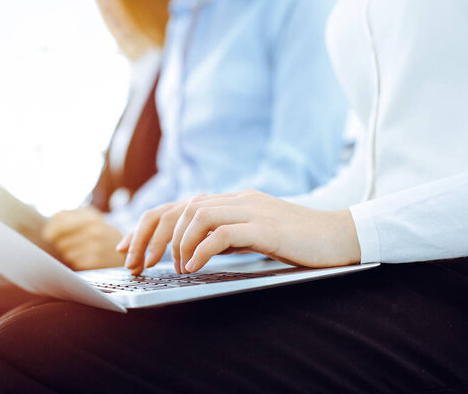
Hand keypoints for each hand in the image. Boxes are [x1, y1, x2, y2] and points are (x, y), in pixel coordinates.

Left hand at [42, 206, 124, 269]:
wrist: (131, 252)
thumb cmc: (104, 234)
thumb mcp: (94, 218)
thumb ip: (72, 215)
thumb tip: (52, 219)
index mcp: (91, 218)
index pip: (59, 220)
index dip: (50, 229)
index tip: (48, 235)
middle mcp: (93, 231)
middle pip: (59, 238)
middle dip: (61, 242)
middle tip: (68, 243)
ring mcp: (94, 247)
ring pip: (65, 251)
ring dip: (69, 252)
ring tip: (83, 250)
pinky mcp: (94, 262)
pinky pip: (73, 262)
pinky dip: (77, 261)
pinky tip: (87, 258)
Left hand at [117, 190, 360, 274]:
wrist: (340, 236)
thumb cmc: (298, 240)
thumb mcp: (253, 235)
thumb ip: (226, 235)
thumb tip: (194, 249)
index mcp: (232, 201)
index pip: (179, 206)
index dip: (148, 225)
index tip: (128, 247)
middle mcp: (237, 199)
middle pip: (179, 207)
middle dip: (149, 235)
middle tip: (136, 263)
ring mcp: (252, 210)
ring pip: (196, 215)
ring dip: (176, 244)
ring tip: (175, 268)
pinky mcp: (266, 227)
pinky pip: (223, 232)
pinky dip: (201, 249)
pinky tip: (194, 266)